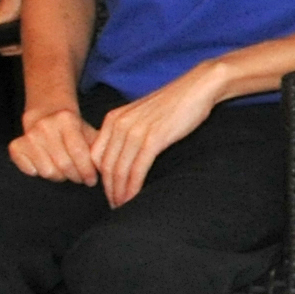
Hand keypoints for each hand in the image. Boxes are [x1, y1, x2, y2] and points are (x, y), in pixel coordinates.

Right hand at [11, 103, 103, 185]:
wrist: (46, 116)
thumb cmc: (73, 130)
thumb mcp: (89, 132)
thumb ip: (100, 147)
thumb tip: (109, 167)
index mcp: (66, 119)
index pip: (79, 152)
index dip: (87, 171)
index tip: (92, 180)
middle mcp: (45, 125)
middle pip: (63, 165)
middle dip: (76, 176)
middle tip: (80, 178)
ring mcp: (28, 135)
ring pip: (47, 171)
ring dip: (59, 176)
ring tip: (64, 171)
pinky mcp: (15, 146)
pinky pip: (30, 171)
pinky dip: (39, 173)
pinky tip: (47, 165)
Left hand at [90, 63, 232, 205]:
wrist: (198, 87)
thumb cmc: (174, 103)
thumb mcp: (142, 115)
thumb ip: (127, 131)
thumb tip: (124, 155)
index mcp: (113, 118)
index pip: (96, 155)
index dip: (100, 178)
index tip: (108, 191)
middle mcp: (119, 124)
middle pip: (106, 166)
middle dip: (108, 190)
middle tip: (115, 206)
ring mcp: (135, 131)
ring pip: (119, 170)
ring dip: (120, 192)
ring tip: (123, 207)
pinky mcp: (153, 138)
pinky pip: (137, 169)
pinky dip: (133, 187)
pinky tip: (134, 198)